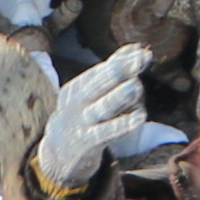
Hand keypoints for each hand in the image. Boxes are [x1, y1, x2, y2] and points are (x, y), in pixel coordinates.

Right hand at [30, 46, 171, 198]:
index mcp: (76, 88)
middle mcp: (78, 103)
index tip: (142, 52)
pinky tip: (140, 118)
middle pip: (100, 84)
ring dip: (119, 97)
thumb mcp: (88, 93)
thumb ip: (111, 72)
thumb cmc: (81, 114)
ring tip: (135, 86)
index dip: (122, 60)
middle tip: (139, 61)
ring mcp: (83, 122)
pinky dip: (124, 125)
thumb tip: (136, 47)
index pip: (101, 70)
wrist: (58, 152)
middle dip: (120, 71)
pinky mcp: (89, 142)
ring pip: (104, 107)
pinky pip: (108, 132)